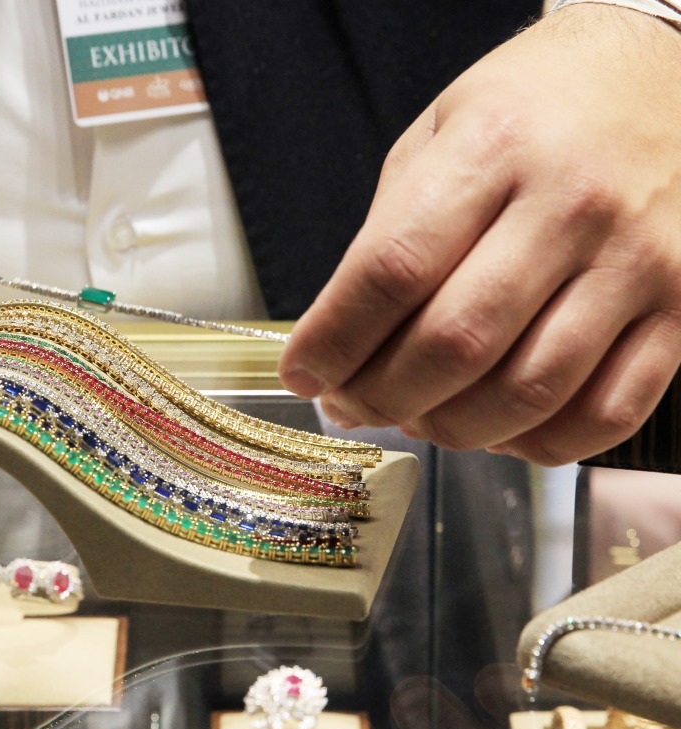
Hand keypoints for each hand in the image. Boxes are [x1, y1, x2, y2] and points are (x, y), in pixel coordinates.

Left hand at [277, 4, 680, 465]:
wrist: (663, 70)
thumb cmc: (534, 107)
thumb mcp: (438, 134)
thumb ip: (389, 233)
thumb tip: (338, 341)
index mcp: (491, 149)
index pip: (391, 271)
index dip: (332, 342)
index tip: (301, 372)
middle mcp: (569, 205)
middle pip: (454, 344)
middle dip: (380, 398)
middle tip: (351, 405)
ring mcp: (636, 260)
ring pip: (527, 392)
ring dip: (450, 429)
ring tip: (416, 417)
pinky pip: (609, 412)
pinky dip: (540, 443)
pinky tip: (497, 429)